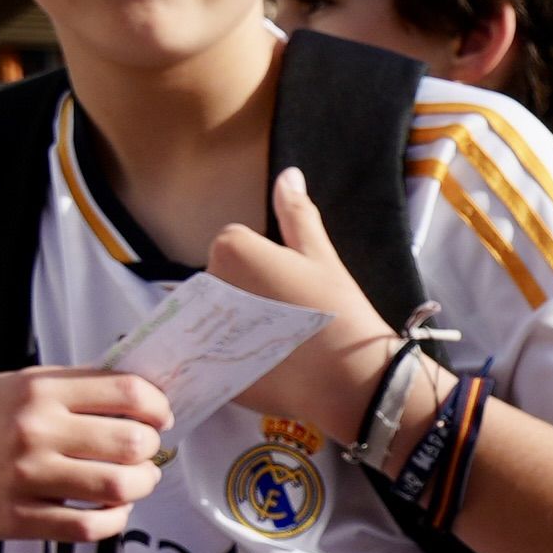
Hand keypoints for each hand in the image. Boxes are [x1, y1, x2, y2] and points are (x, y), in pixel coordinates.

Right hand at [0, 369, 171, 543]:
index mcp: (37, 390)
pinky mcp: (18, 518)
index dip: (158, 406)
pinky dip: (114, 519)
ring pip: (119, 487)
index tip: (161, 417)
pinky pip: (89, 526)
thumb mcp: (17, 386)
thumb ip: (74, 388)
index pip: (126, 392)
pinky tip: (112, 509)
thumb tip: (142, 396)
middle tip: (146, 452)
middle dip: (151, 449)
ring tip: (136, 481)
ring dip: (141, 485)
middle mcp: (32, 431)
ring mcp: (25, 477)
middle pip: (131, 443)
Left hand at [215, 167, 402, 439]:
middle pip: (220, 279)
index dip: (263, 263)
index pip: (235, 244)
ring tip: (278, 344)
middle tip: (287, 316)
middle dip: (245, 292)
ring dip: (236, 324)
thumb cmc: (338, 310)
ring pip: (214, 315)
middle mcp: (208, 283)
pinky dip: (229, 357)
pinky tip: (265, 366)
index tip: (290, 286)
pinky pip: (212, 353)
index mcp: (231, 248)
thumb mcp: (321, 256)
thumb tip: (288, 173)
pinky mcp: (209, 366)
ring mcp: (203, 327)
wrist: (349, 379)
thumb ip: (297, 213)